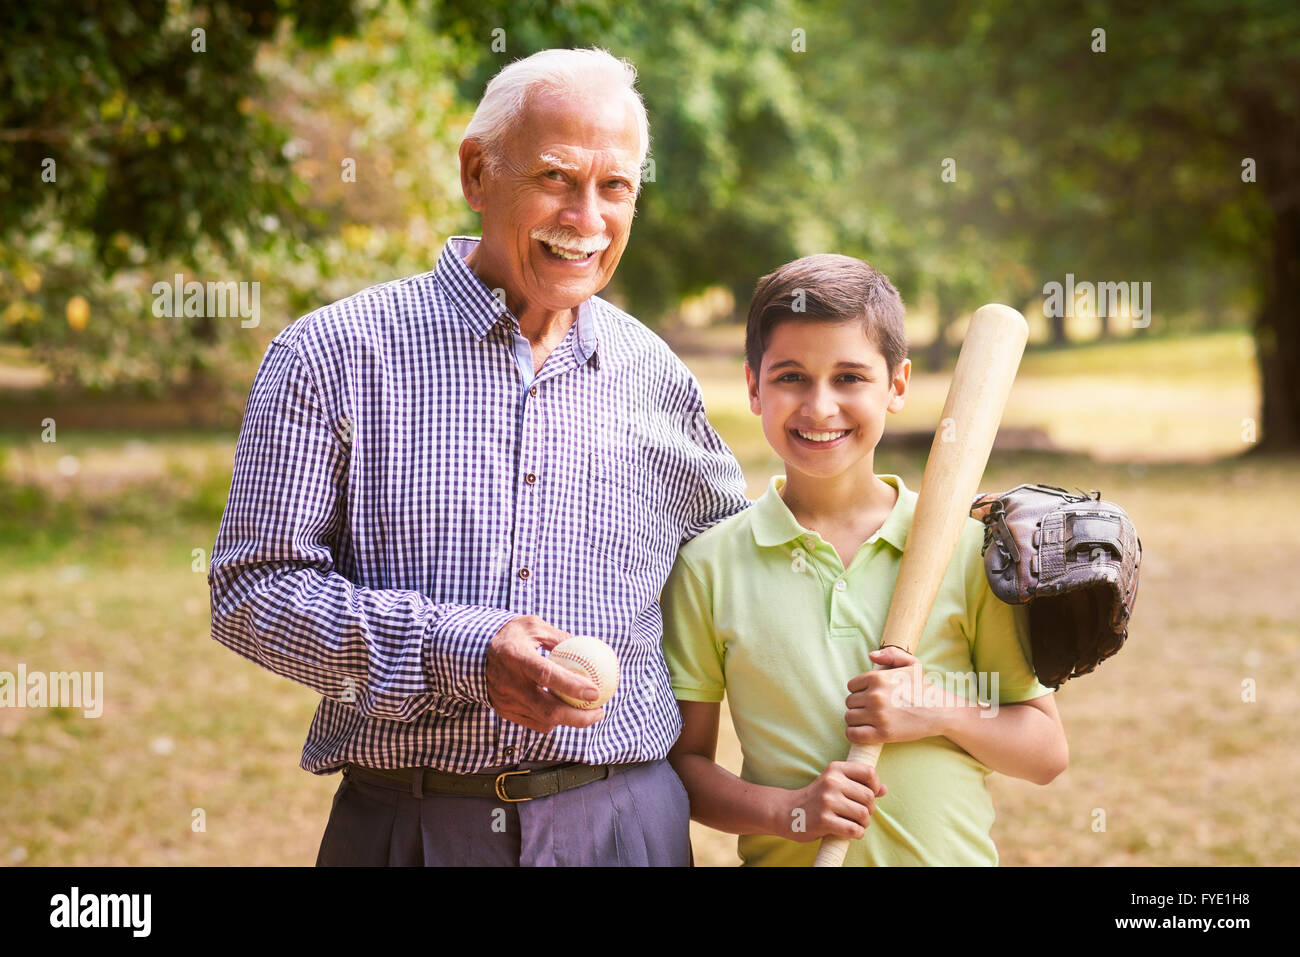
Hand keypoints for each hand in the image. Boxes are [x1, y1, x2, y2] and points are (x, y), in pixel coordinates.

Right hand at [485, 615, 605, 732]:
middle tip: (599, 711)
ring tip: (588, 713)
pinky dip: (554, 721)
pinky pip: (535, 724)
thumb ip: (560, 637)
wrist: (473, 653)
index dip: (572, 686)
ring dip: (570, 721)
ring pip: (543, 722)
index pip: (546, 675)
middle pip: (548, 710)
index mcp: (516, 657)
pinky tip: (566, 712)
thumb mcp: (534, 626)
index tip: (595, 691)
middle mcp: (510, 683)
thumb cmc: (510, 636)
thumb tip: (588, 647)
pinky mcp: (505, 712)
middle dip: (578, 717)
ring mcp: (506, 701)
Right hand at [781, 761, 886, 842]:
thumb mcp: (835, 783)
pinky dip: (857, 833)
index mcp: (835, 769)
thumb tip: (883, 789)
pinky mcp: (824, 820)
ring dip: (864, 823)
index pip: (869, 772)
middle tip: (860, 814)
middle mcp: (831, 782)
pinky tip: (850, 831)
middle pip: (869, 797)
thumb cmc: (816, 798)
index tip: (870, 794)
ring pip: (863, 814)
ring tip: (855, 823)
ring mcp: (827, 801)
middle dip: (870, 810)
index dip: (875, 786)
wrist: (787, 811)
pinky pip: (854, 829)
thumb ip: (859, 784)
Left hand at [844, 646, 946, 746]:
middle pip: (850, 702)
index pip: (851, 686)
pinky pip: (854, 734)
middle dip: (858, 705)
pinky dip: (854, 734)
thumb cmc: (923, 688)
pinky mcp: (882, 733)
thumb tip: (871, 655)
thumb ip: (891, 654)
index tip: (869, 696)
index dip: (859, 691)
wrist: (938, 711)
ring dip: (856, 719)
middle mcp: (875, 696)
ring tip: (868, 719)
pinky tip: (862, 731)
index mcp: (877, 678)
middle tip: (871, 708)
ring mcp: (878, 716)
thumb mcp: (911, 664)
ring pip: (849, 717)